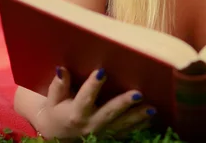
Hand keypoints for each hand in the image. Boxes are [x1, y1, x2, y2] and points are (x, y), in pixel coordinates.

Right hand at [36, 66, 155, 140]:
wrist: (56, 137)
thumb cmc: (56, 112)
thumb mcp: (53, 100)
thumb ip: (59, 85)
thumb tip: (62, 69)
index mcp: (76, 113)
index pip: (85, 97)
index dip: (93, 85)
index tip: (101, 71)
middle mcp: (90, 124)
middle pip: (109, 113)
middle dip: (124, 104)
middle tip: (138, 94)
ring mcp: (102, 133)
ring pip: (122, 125)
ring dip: (137, 117)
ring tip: (151, 108)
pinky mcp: (110, 137)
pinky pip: (126, 132)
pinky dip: (139, 126)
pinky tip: (150, 117)